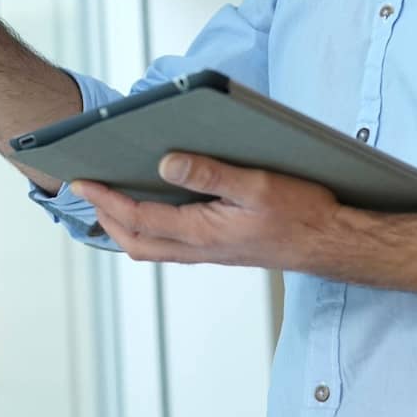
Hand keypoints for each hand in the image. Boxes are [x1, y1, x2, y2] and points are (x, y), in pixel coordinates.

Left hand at [73, 152, 349, 271]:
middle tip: (87, 190)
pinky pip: (171, 243)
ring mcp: (209, 252)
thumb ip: (210, 174)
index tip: (81, 180)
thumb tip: (164, 164)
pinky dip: (149, 227)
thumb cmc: (303, 214)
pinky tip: (154, 203)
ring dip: (124, 226)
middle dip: (106, 218)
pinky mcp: (220, 248)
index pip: (138, 219)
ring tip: (109, 197)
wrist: (334, 244)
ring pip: (152, 246)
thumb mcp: (258, 186)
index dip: (106, 200)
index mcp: (202, 233)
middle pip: (135, 242)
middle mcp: (199, 248)